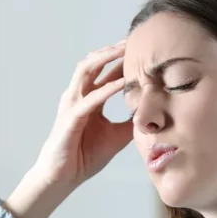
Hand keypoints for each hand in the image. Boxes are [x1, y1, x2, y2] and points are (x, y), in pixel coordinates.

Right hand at [4, 41, 133, 217]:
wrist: (62, 178)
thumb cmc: (84, 156)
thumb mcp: (117, 136)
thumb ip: (132, 122)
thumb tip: (154, 116)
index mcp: (89, 99)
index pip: (104, 72)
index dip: (121, 59)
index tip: (142, 49)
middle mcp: (78, 97)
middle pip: (93, 63)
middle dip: (112, 50)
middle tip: (133, 39)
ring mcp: (71, 105)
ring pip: (85, 72)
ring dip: (105, 59)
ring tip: (124, 50)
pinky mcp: (70, 119)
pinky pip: (89, 100)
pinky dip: (105, 89)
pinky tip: (121, 83)